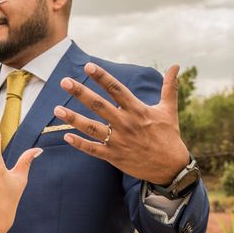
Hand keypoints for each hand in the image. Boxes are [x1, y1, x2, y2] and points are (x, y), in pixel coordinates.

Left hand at [55, 62, 188, 184]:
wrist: (170, 168)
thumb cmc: (168, 136)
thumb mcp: (169, 110)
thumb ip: (169, 87)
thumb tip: (176, 65)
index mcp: (138, 110)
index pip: (116, 89)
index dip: (102, 77)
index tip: (88, 66)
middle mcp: (126, 124)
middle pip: (99, 105)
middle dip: (81, 92)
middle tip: (65, 81)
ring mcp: (119, 141)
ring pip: (91, 128)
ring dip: (73, 118)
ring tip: (57, 108)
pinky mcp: (114, 157)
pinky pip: (93, 149)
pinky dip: (80, 144)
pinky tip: (66, 136)